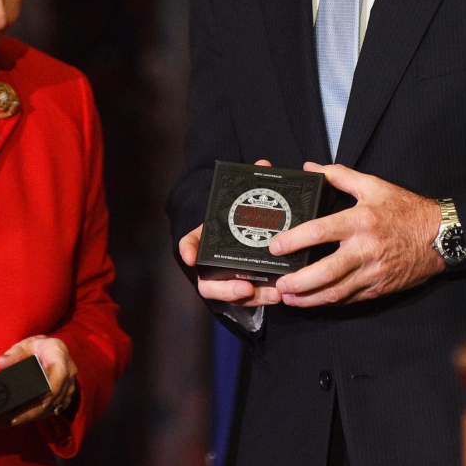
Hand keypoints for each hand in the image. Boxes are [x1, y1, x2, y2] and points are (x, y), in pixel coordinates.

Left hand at [0, 335, 77, 424]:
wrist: (52, 349)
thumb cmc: (38, 346)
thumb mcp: (25, 345)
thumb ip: (14, 354)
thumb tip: (1, 363)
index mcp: (60, 356)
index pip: (57, 379)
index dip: (45, 396)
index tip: (26, 408)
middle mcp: (69, 372)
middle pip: (53, 399)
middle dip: (30, 414)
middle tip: (7, 420)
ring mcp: (70, 386)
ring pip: (53, 407)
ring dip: (32, 417)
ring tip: (9, 421)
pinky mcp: (66, 396)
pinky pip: (54, 409)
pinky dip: (38, 416)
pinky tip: (21, 419)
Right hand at [178, 160, 281, 307]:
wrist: (254, 230)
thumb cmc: (247, 215)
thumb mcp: (248, 201)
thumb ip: (253, 184)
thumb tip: (263, 165)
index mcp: (209, 237)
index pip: (190, 242)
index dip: (188, 249)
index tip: (190, 257)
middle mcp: (212, 262)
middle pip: (206, 282)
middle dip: (225, 288)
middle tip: (245, 288)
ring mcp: (226, 278)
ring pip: (229, 296)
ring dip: (250, 298)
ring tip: (272, 294)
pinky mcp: (243, 288)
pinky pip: (248, 300)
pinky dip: (261, 299)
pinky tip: (278, 295)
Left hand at [271, 163, 444, 306]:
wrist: (440, 237)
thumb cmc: (406, 210)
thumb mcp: (373, 185)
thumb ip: (339, 175)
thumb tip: (311, 167)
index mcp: (360, 221)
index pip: (320, 232)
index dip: (295, 241)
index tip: (277, 247)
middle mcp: (365, 249)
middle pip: (326, 271)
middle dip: (299, 282)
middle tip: (279, 285)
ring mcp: (372, 272)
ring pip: (336, 292)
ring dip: (309, 298)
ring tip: (289, 298)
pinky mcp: (379, 287)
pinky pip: (350, 299)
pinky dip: (330, 302)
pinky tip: (314, 301)